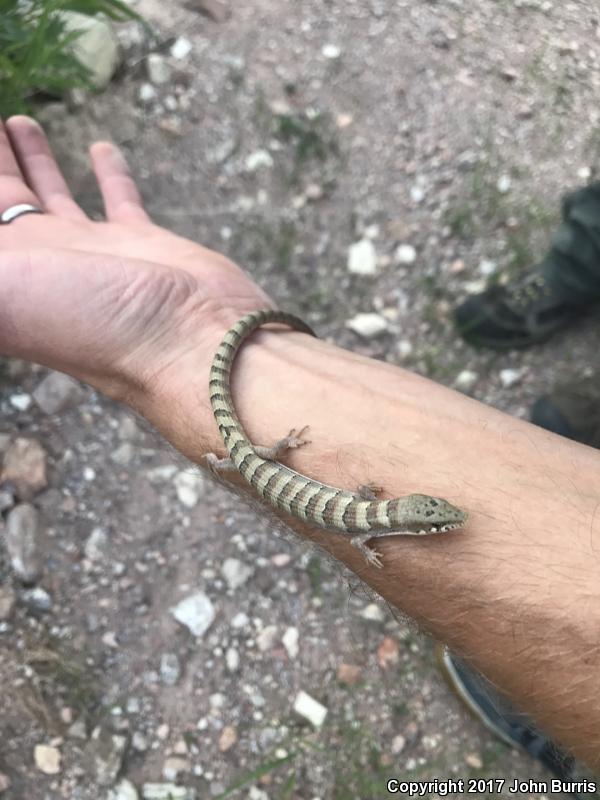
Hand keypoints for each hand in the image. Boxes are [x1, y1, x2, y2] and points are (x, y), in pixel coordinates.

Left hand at [0, 116, 272, 413]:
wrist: (197, 344)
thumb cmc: (99, 324)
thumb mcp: (7, 292)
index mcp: (9, 273)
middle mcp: (46, 264)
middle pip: (1, 199)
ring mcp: (96, 254)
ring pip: (51, 194)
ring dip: (32, 159)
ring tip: (17, 122)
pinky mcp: (145, 245)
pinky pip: (118, 199)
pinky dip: (107, 172)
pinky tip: (98, 146)